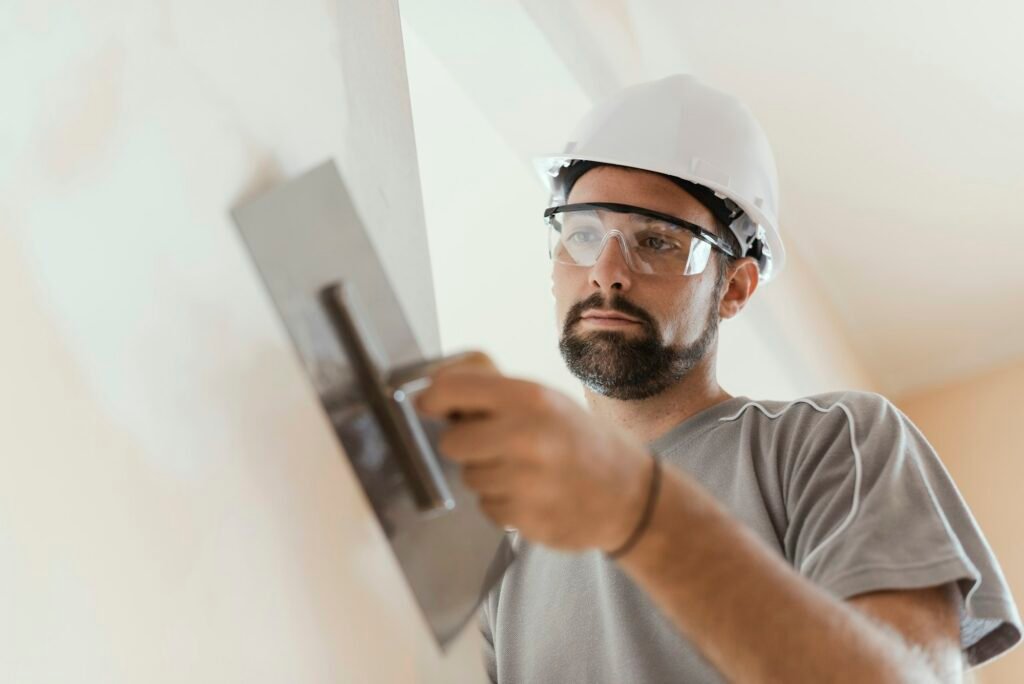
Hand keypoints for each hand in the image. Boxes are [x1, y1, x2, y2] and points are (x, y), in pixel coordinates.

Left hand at [414, 351, 653, 552]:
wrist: (629, 494)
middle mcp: (526, 437)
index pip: (451, 389)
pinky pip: (486, 507)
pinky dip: (501, 502)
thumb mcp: (544, 397)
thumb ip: (491, 386)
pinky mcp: (526, 519)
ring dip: (486, 475)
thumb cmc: (578, 439)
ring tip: (522, 470)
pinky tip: (530, 494)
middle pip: (451, 442)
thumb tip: (432, 384)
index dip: (432, 398)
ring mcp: (526, 482)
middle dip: (466, 444)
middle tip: (493, 443)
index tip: (429, 406)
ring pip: (469, 477)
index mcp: (530, 398)